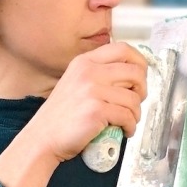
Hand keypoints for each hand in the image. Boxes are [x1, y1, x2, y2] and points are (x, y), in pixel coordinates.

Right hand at [31, 41, 148, 163]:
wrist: (44, 137)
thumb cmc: (62, 117)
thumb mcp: (76, 84)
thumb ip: (98, 76)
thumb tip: (129, 78)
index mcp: (85, 62)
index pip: (123, 49)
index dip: (140, 63)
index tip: (141, 77)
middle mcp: (89, 72)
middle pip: (135, 72)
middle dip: (142, 90)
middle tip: (136, 103)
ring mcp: (92, 90)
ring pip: (134, 99)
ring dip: (136, 114)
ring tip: (128, 122)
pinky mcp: (96, 111)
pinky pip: (128, 116)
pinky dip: (131, 126)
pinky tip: (125, 131)